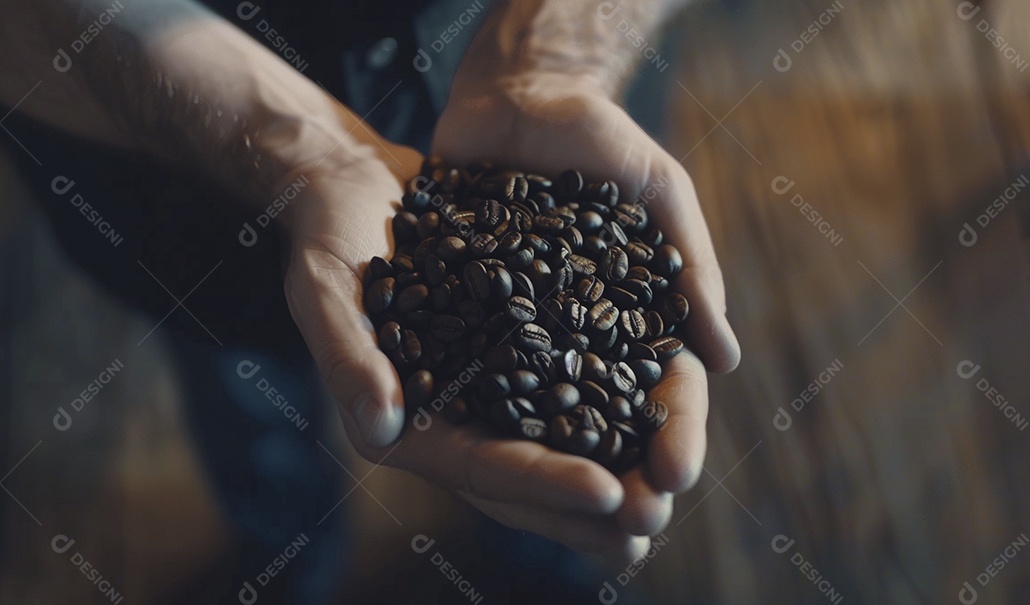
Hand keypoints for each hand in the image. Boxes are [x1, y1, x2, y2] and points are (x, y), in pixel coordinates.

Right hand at [280, 129, 650, 560]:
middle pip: (529, 472)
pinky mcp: (519, 345)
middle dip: (590, 506)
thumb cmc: (328, 236)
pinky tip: (662, 408)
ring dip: (615, 466)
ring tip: (674, 487)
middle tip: (653, 525)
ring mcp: (491, 384)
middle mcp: (455, 415)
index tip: (609, 495)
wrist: (356, 188)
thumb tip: (380, 429)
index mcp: (408, 424)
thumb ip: (349, 358)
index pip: (482, 467)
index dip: (543, 484)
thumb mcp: (325, 289)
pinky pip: (572, 380)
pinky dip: (614, 400)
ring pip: (559, 438)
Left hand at [431, 71, 740, 538]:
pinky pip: (472, 377)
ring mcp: (523, 335)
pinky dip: (482, 419)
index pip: (665, 387)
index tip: (678, 474)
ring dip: (559, 472)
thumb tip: (724, 358)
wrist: (513, 95)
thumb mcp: (656, 188)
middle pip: (607, 420)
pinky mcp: (465, 320)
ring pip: (543, 416)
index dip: (676, 431)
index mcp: (635, 314)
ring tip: (573, 522)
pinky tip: (482, 465)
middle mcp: (580, 337)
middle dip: (623, 472)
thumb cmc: (598, 136)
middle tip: (634, 525)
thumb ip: (689, 264)